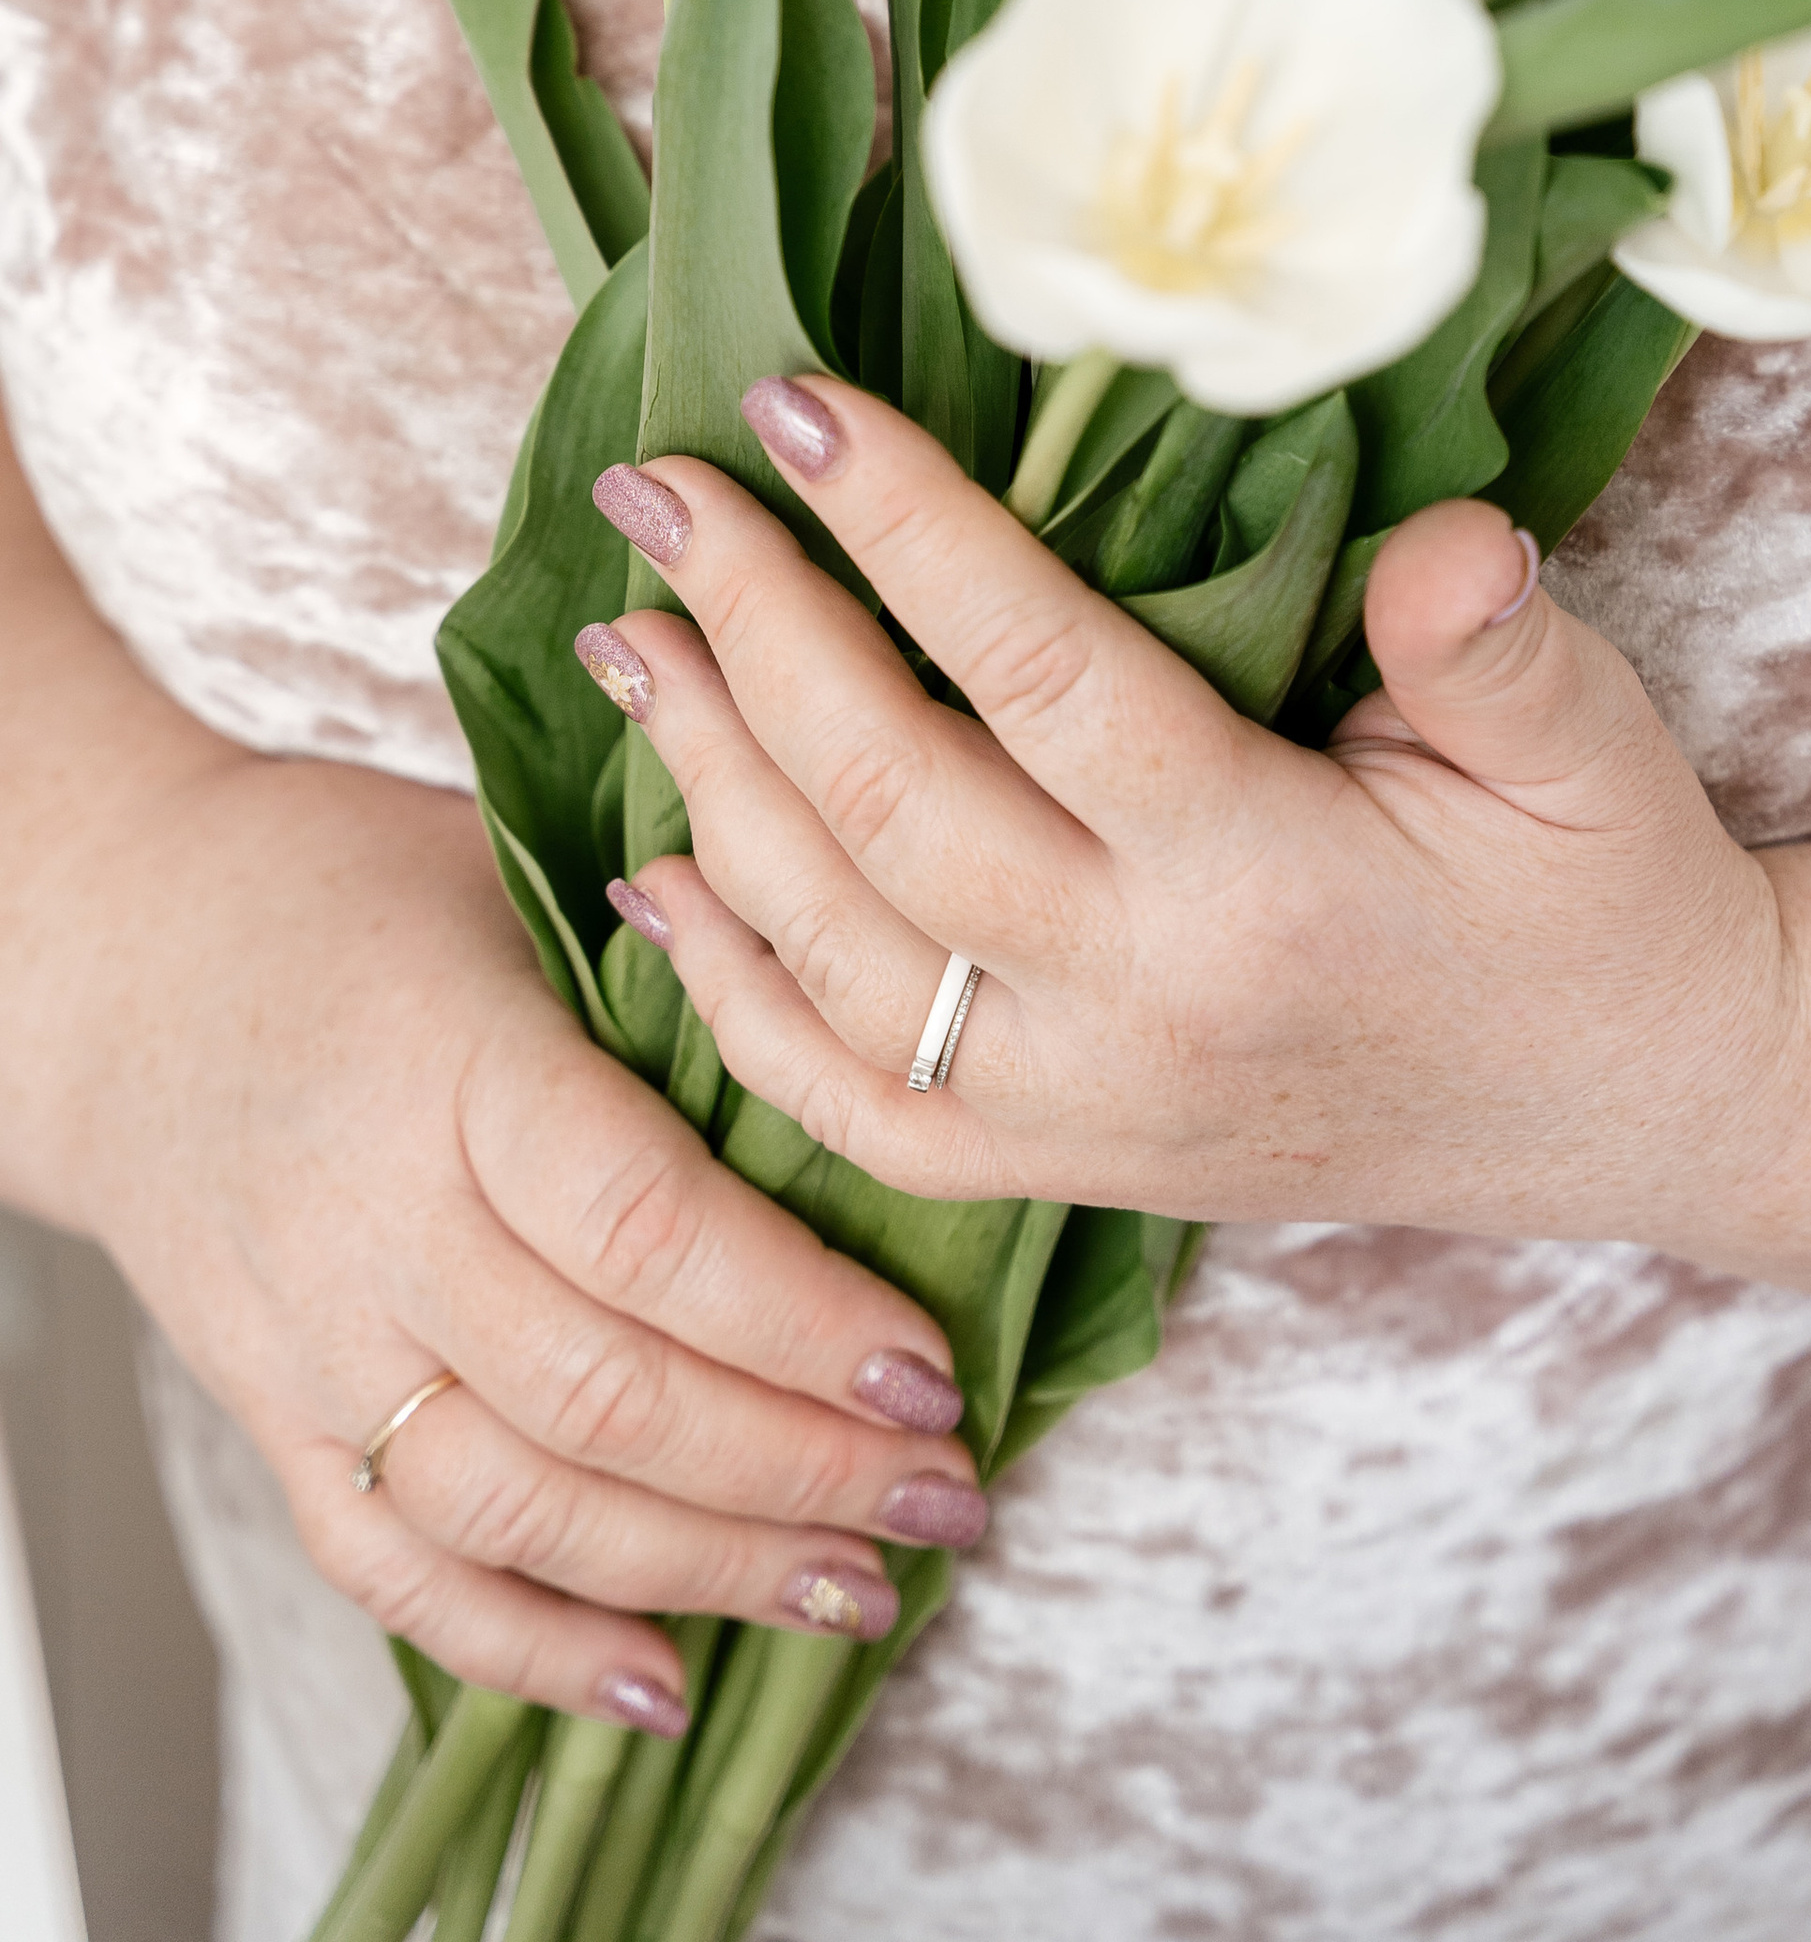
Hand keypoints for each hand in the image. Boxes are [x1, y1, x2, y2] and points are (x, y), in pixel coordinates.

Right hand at [56, 742, 991, 1725]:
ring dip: (708, 1570)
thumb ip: (677, 945)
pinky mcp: (271, 1420)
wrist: (130, 960)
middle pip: (603, 1394)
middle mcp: (375, 1222)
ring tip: (862, 1588)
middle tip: (947, 1493)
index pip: (643, 1228)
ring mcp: (312, 1339)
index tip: (929, 1369)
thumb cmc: (353, 893)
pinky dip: (534, 1646)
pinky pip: (400, 1572)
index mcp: (456, 1064)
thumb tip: (876, 996)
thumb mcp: (512, 863)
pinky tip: (666, 1680)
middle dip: (797, 1469)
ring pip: (521, 1506)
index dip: (796, 1318)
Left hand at [589, 378, 1806, 1245]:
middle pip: (888, 811)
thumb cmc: (1607, 889)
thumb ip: (1498, 644)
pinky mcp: (1066, 1173)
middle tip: (655, 491)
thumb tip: (1436, 541)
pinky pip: (851, 1104)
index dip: (904, 531)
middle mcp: (1145, 1010)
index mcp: (1269, 880)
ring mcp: (1087, 1114)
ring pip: (834, 954)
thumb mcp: (1596, 744)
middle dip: (751, 635)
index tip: (794, 404)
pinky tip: (650, 879)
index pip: (1040, 678)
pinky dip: (728, 997)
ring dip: (708, 787)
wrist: (1641, 1108)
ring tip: (627, 634)